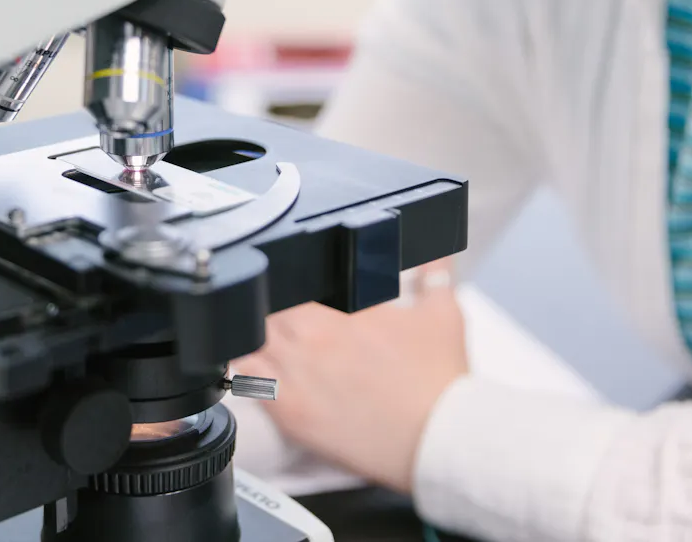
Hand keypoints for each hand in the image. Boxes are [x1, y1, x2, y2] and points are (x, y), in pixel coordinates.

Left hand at [234, 262, 466, 493]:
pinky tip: (262, 375)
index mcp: (341, 310)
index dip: (292, 289)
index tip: (300, 296)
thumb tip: (434, 253)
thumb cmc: (439, 382)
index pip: (294, 284)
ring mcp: (296, 376)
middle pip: (266, 311)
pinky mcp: (289, 413)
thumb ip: (434, 273)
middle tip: (291, 326)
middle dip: (274, 314)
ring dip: (259, 341)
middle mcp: (312, 338)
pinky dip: (250, 376)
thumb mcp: (443, 314)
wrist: (438, 439)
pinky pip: (248, 385)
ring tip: (274, 349)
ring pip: (252, 344)